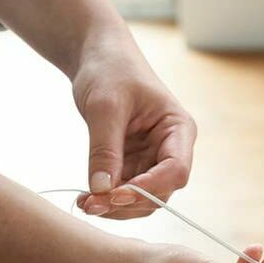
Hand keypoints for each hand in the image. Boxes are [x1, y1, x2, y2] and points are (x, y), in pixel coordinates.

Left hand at [72, 25, 196, 220]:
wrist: (98, 55)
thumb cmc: (110, 70)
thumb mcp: (105, 107)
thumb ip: (104, 149)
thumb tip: (102, 190)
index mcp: (178, 129)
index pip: (175, 170)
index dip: (149, 188)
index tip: (115, 194)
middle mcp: (171, 148)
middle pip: (159, 192)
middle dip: (127, 203)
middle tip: (91, 204)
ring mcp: (152, 158)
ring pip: (142, 198)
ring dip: (115, 207)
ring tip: (84, 203)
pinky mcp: (133, 163)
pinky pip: (124, 191)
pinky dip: (106, 199)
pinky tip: (86, 198)